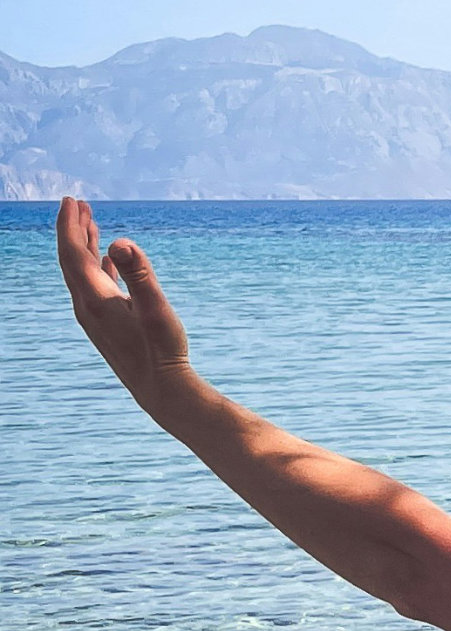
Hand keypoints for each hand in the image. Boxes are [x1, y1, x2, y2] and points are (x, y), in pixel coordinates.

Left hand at [56, 197, 193, 407]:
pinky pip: (94, 288)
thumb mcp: (156, 310)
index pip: (73, 252)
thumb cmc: (163, 352)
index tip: (72, 201)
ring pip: (82, 273)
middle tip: (79, 205)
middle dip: (74, 230)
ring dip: (85, 247)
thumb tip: (120, 242)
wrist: (163, 392)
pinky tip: (107, 261)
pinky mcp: (106, 326)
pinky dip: (97, 268)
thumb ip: (139, 274)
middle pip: (72, 259)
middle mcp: (87, 307)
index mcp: (94, 299)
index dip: (70, 224)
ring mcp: (95, 318)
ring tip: (90, 225)